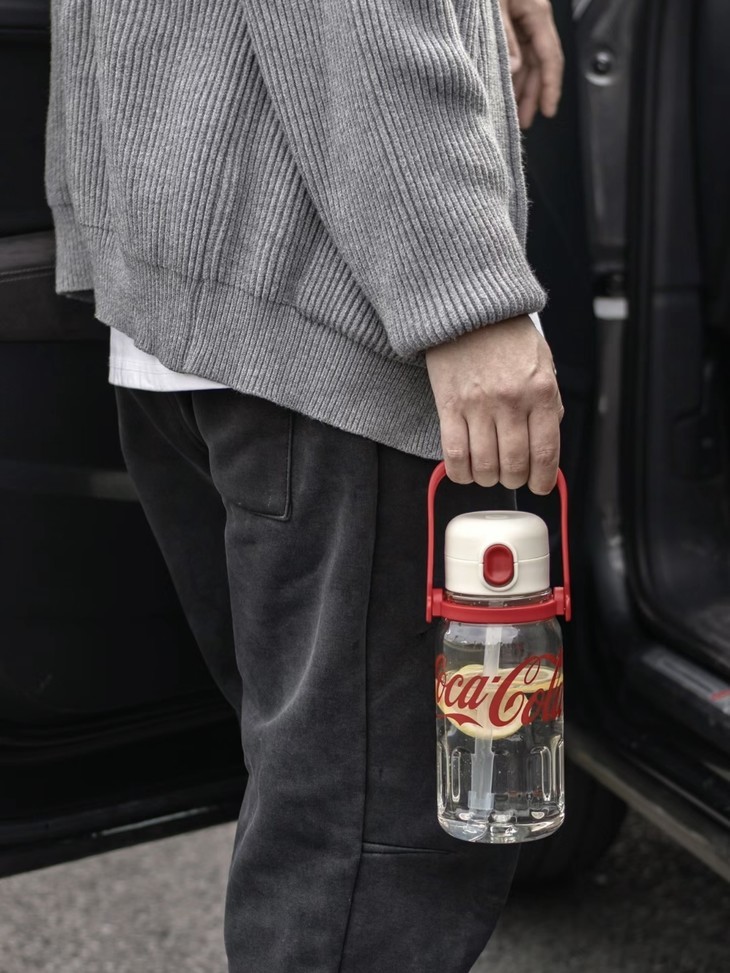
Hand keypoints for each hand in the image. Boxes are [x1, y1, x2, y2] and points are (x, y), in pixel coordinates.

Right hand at [425, 315, 563, 493]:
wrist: (469, 309)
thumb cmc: (507, 336)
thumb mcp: (543, 363)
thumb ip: (548, 403)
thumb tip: (546, 442)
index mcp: (540, 392)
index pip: (545, 452)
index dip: (542, 479)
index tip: (539, 485)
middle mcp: (510, 401)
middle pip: (514, 465)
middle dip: (514, 479)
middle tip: (512, 475)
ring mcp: (478, 405)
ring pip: (484, 465)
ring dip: (488, 478)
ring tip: (489, 472)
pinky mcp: (449, 405)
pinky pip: (454, 453)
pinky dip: (461, 472)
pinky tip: (466, 471)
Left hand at [499, 0, 564, 128]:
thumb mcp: (493, 9)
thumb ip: (504, 38)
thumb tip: (513, 68)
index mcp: (536, 11)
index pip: (550, 56)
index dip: (550, 87)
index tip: (548, 111)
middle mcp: (532, 16)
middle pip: (539, 63)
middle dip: (533, 94)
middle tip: (525, 122)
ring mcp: (522, 18)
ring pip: (528, 60)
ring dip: (522, 87)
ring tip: (515, 113)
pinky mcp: (510, 20)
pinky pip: (517, 51)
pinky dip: (513, 72)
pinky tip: (506, 89)